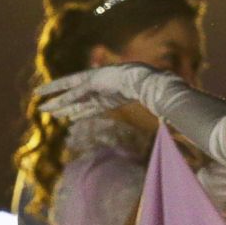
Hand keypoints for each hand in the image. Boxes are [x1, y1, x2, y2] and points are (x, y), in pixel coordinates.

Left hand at [37, 64, 225, 163]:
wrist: (163, 88)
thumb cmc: (166, 105)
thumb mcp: (163, 121)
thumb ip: (168, 130)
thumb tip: (185, 146)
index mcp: (122, 95)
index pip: (98, 104)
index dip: (83, 110)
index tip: (71, 117)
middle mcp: (110, 87)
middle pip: (83, 97)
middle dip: (66, 103)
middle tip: (48, 110)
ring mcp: (105, 81)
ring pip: (76, 92)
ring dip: (58, 98)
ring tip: (40, 104)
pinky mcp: (99, 79)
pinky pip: (77, 87)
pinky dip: (61, 90)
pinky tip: (45, 97)